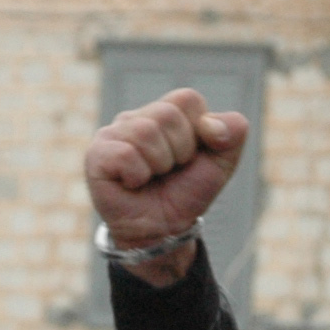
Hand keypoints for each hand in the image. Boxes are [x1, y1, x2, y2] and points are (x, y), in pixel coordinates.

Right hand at [85, 90, 248, 287]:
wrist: (163, 230)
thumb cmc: (185, 193)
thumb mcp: (220, 163)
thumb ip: (232, 133)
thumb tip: (213, 125)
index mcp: (165, 113)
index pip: (188, 99)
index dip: (199, 132)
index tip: (190, 156)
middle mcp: (136, 118)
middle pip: (168, 114)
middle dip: (180, 151)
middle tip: (169, 171)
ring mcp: (113, 133)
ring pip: (146, 132)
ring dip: (159, 165)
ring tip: (151, 178)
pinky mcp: (97, 154)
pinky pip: (126, 154)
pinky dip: (138, 175)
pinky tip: (133, 183)